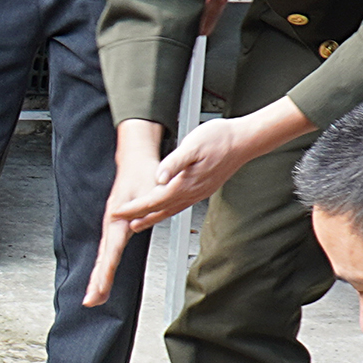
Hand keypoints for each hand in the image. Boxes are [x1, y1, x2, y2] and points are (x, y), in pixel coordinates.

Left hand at [84, 115, 266, 306]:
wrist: (244, 141)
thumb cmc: (220, 139)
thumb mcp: (193, 145)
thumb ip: (174, 162)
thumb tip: (159, 176)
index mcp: (186, 183)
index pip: (153, 201)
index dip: (134, 208)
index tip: (118, 212)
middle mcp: (192, 192)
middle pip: (160, 210)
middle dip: (139, 217)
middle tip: (121, 223)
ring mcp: (199, 193)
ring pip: (171, 210)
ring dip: (153, 217)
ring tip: (138, 223)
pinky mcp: (204, 189)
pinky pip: (181, 205)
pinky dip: (167, 210)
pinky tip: (164, 208)